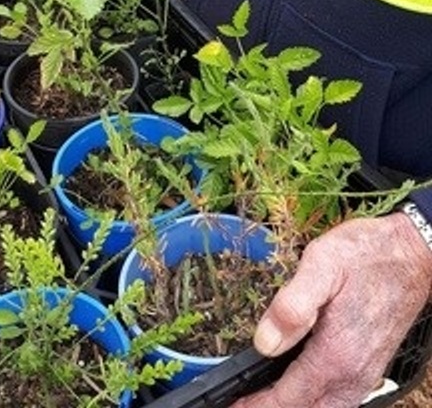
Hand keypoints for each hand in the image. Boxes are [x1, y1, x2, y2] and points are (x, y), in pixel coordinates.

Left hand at [231, 213, 431, 407]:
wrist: (412, 253)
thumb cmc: (366, 255)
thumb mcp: (321, 266)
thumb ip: (291, 307)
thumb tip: (264, 343)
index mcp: (336, 354)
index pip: (288, 399)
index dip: (256, 406)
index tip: (231, 403)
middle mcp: (352, 372)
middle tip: (240, 402)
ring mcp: (364, 372)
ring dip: (294, 406)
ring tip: (261, 398)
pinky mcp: (370, 365)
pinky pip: (340, 399)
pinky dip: (315, 401)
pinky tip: (296, 389)